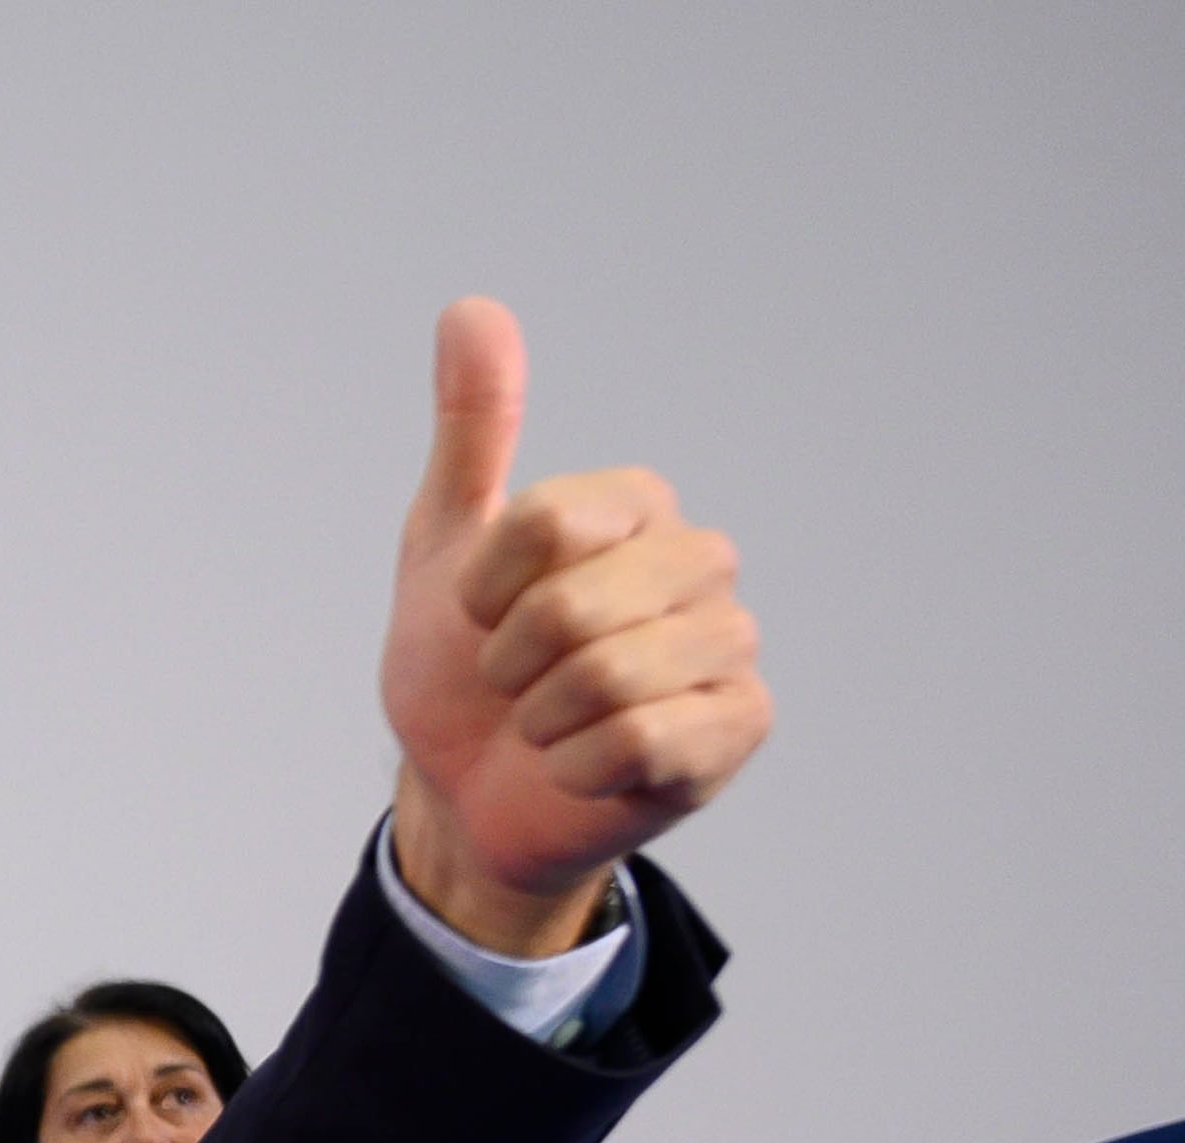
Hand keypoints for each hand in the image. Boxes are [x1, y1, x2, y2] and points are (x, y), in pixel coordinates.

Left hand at [381, 300, 771, 954]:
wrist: (464, 791)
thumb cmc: (460, 669)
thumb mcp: (446, 546)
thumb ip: (473, 432)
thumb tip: (471, 309)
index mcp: (639, 506)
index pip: (549, 523)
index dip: (486, 589)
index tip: (478, 614)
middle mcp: (701, 563)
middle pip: (577, 605)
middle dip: (512, 660)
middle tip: (514, 681)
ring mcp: (729, 647)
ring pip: (612, 677)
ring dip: (544, 719)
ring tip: (547, 723)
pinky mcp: (739, 728)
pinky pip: (644, 742)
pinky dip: (581, 767)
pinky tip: (582, 767)